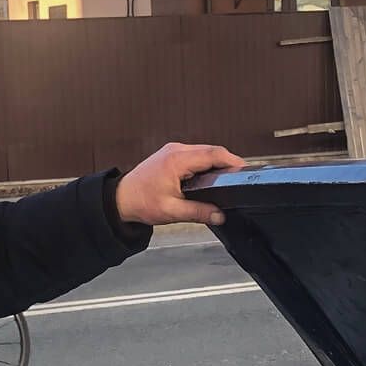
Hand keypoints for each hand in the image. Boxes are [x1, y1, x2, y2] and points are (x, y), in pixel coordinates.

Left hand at [115, 142, 245, 227]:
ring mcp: (173, 150)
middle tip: (239, 177)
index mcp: (177, 160)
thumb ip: (198, 212)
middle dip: (227, 162)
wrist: (120, 198)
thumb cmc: (141, 202)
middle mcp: (176, 150)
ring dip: (216, 162)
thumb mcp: (172, 211)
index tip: (244, 171)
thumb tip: (219, 215)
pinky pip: (195, 154)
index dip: (232, 161)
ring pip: (203, 151)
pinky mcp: (171, 154)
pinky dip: (205, 162)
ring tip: (227, 178)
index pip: (213, 154)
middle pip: (211, 150)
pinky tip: (210, 176)